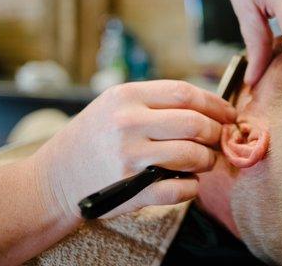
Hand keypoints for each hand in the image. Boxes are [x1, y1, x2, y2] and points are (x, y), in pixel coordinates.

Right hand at [30, 80, 235, 220]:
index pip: (185, 93)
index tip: (229, 113)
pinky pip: (179, 189)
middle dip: (216, 132)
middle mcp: (128, 123)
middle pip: (194, 123)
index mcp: (126, 97)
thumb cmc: (91, 138)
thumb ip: (154, 102)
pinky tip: (190, 183)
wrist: (52, 179)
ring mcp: (130, 158)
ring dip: (208, 159)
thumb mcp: (113, 105)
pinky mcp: (131, 189)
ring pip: (192, 155)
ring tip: (207, 160)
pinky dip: (192, 187)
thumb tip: (206, 106)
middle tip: (221, 138)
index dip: (215, 103)